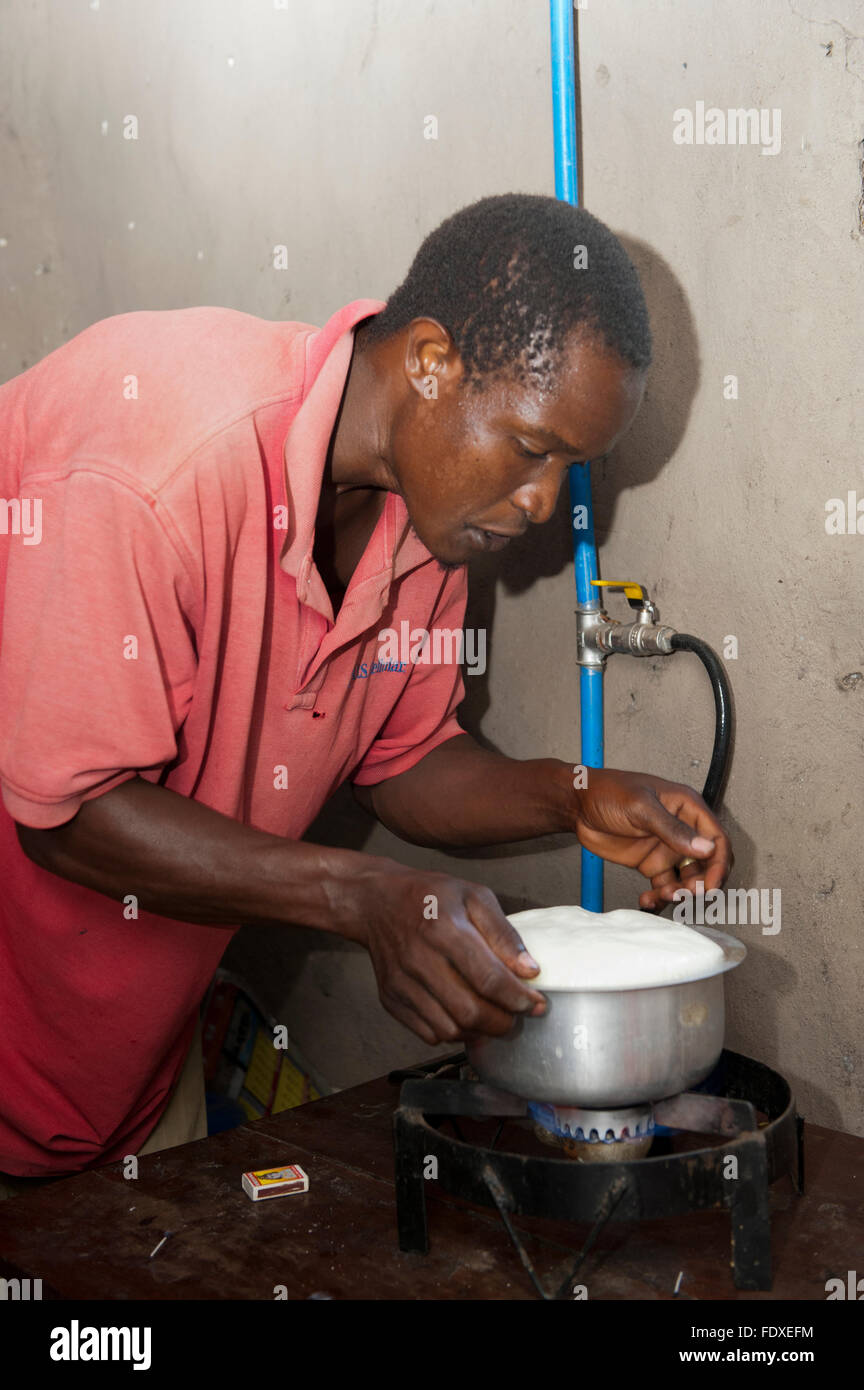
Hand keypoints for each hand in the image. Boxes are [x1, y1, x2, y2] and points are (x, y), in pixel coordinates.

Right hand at [344, 862, 546, 1044]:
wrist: (376, 901)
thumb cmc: (430, 895)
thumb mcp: (474, 896)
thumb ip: (503, 933)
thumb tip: (530, 971)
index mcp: (444, 928)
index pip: (489, 979)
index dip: (519, 999)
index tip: (537, 1005)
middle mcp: (419, 958)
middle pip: (469, 1011)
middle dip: (503, 1023)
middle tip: (517, 1016)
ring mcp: (401, 982)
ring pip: (449, 1030)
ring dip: (479, 1031)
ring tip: (492, 1017)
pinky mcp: (390, 998)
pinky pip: (428, 1033)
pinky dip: (453, 1032)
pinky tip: (463, 1014)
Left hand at [569, 767, 731, 910]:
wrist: (577, 805)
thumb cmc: (608, 792)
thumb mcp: (641, 807)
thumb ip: (672, 829)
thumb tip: (706, 848)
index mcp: (687, 808)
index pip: (717, 838)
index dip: (719, 863)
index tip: (711, 885)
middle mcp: (682, 830)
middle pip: (707, 863)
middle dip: (700, 882)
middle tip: (685, 894)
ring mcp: (666, 848)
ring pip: (686, 879)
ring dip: (680, 892)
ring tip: (662, 895)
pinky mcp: (650, 863)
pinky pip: (664, 886)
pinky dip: (660, 897)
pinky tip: (646, 901)